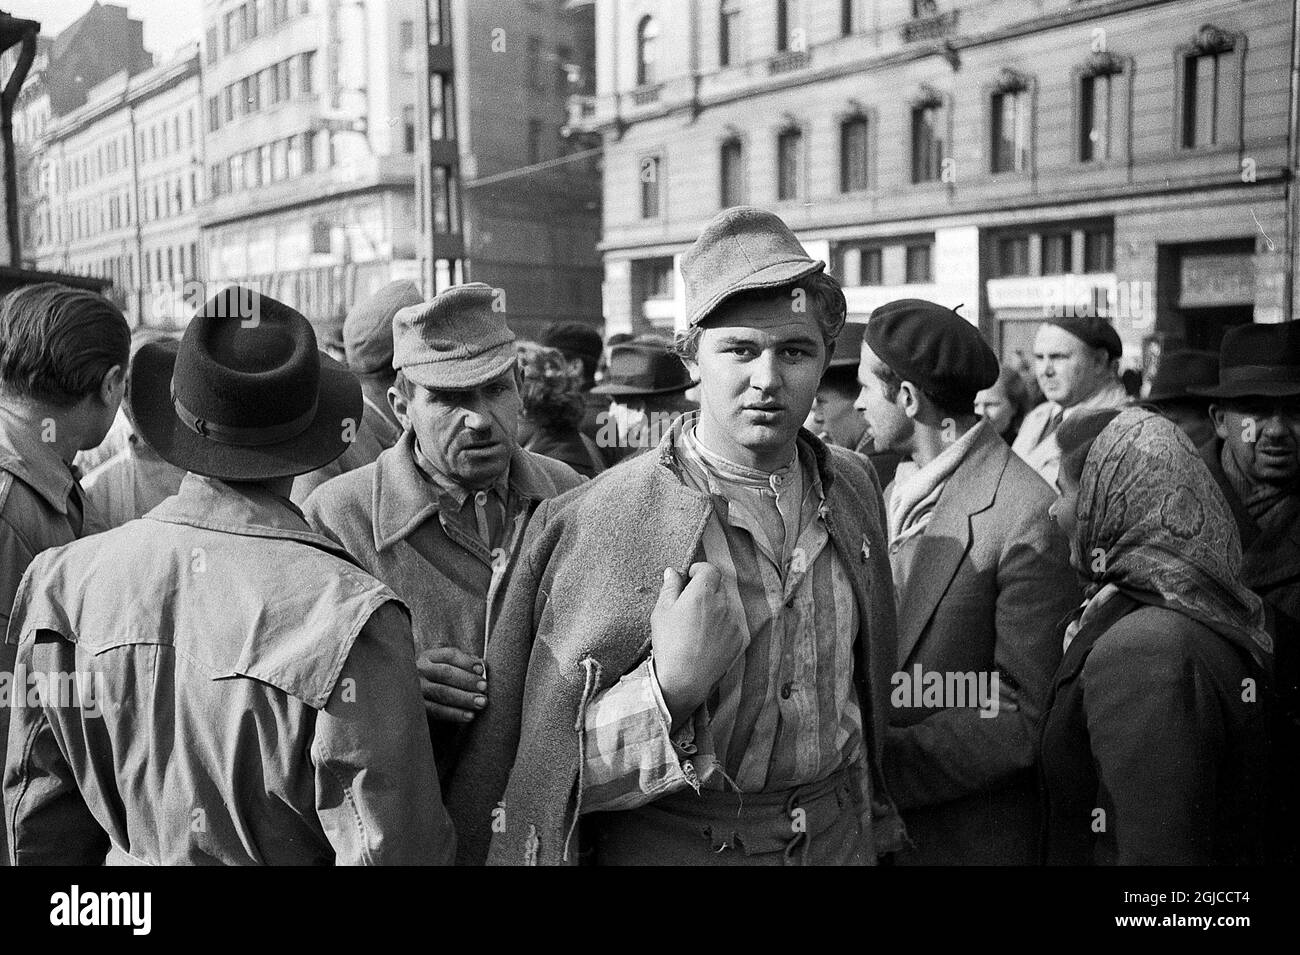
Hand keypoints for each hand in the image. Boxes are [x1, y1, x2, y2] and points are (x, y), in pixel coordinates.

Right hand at [416, 646, 486, 722]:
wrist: (418, 698)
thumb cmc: (440, 679)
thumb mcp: (448, 666)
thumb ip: (465, 664)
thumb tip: (482, 665)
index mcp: (429, 657)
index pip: (450, 655)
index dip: (467, 662)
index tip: (481, 669)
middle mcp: (420, 671)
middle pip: (446, 673)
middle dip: (467, 680)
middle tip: (484, 687)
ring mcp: (417, 689)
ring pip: (442, 693)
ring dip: (464, 698)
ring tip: (480, 702)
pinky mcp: (419, 707)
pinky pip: (438, 711)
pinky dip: (455, 714)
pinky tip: (469, 716)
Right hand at [650, 563, 745, 727]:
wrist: (685, 679)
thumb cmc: (669, 644)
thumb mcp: (661, 612)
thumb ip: (670, 587)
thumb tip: (672, 572)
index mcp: (702, 593)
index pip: (709, 569)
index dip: (699, 571)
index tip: (689, 579)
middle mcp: (723, 603)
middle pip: (717, 587)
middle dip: (705, 591)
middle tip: (689, 607)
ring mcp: (734, 621)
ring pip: (725, 606)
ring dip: (714, 609)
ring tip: (696, 628)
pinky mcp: (739, 638)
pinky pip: (731, 624)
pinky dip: (721, 627)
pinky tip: (706, 641)